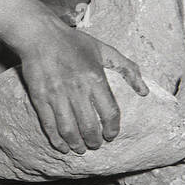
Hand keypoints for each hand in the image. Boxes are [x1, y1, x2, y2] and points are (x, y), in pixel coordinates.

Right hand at [15, 18, 147, 153]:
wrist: (39, 35)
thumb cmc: (74, 42)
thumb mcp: (105, 50)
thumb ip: (127, 69)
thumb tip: (144, 91)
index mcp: (95, 78)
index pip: (109, 112)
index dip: (112, 129)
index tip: (112, 135)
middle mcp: (77, 89)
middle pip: (89, 126)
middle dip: (94, 141)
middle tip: (96, 145)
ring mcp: (57, 95)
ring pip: (69, 129)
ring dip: (77, 144)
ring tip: (81, 149)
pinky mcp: (40, 97)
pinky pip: (49, 124)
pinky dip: (56, 139)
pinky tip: (62, 146)